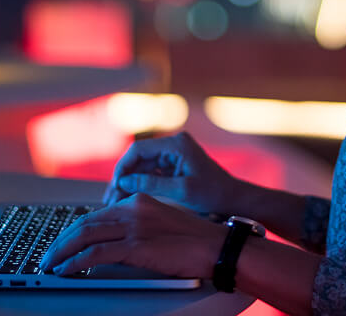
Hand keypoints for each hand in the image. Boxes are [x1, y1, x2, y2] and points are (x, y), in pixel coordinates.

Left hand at [38, 193, 225, 278]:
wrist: (217, 245)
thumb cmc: (194, 239)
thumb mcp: (162, 222)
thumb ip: (138, 225)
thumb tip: (113, 242)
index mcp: (139, 200)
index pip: (97, 213)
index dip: (74, 229)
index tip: (62, 242)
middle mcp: (133, 208)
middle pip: (85, 222)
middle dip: (60, 241)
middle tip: (47, 255)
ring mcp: (135, 226)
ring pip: (86, 235)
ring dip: (62, 252)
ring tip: (49, 265)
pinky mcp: (137, 245)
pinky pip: (97, 253)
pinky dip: (76, 262)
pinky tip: (66, 270)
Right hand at [102, 131, 240, 214]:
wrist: (234, 199)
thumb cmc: (214, 194)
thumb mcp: (182, 190)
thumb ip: (151, 183)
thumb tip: (124, 181)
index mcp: (176, 144)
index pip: (139, 150)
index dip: (123, 167)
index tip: (114, 185)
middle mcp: (174, 145)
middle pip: (139, 158)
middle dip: (124, 177)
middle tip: (111, 198)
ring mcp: (174, 154)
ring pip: (143, 166)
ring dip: (130, 182)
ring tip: (117, 201)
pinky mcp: (175, 165)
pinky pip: (151, 172)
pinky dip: (140, 184)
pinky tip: (130, 198)